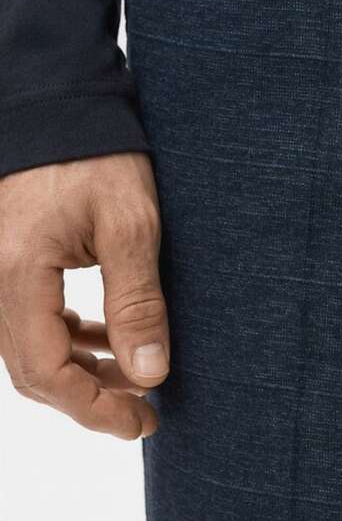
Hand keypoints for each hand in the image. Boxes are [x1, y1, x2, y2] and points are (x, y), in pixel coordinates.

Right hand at [0, 152, 168, 438]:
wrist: (63, 100)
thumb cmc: (98, 154)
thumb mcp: (130, 224)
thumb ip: (137, 301)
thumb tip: (150, 375)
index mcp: (17, 275)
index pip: (45, 371)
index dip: (93, 408)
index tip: (142, 421)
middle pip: (32, 369)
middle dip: (89, 397)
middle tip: (145, 410)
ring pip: (32, 346)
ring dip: (81, 369)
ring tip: (137, 376)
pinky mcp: (11, 257)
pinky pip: (31, 316)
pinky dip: (69, 337)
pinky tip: (106, 338)